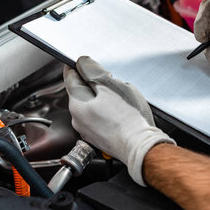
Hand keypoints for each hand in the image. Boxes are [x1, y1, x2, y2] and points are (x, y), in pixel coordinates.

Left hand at [63, 56, 174, 185]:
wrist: (140, 146)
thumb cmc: (127, 118)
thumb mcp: (110, 86)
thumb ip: (93, 71)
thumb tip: (82, 63)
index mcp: (77, 104)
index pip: (70, 78)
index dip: (78, 67)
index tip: (84, 63)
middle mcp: (78, 119)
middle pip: (82, 92)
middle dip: (94, 83)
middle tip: (110, 81)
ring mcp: (89, 130)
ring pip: (92, 105)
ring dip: (102, 98)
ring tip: (120, 99)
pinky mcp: (100, 138)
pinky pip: (100, 118)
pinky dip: (108, 112)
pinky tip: (122, 112)